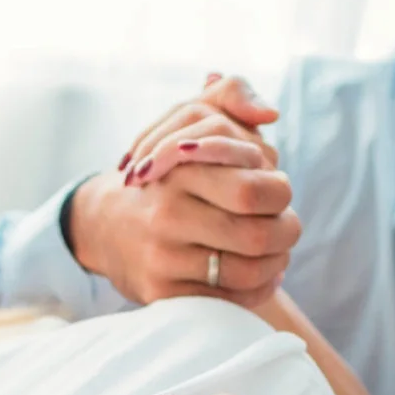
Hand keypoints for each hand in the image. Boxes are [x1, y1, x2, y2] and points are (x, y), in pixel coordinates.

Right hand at [69, 76, 298, 306]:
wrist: (107, 226)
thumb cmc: (169, 173)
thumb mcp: (191, 120)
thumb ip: (231, 95)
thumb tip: (269, 111)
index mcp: (179, 170)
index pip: (257, 189)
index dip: (281, 193)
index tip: (277, 191)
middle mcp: (168, 212)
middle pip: (259, 234)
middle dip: (287, 232)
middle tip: (287, 227)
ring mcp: (163, 256)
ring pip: (249, 271)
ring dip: (276, 263)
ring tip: (276, 253)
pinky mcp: (162, 292)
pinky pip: (229, 300)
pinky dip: (256, 290)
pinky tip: (259, 276)